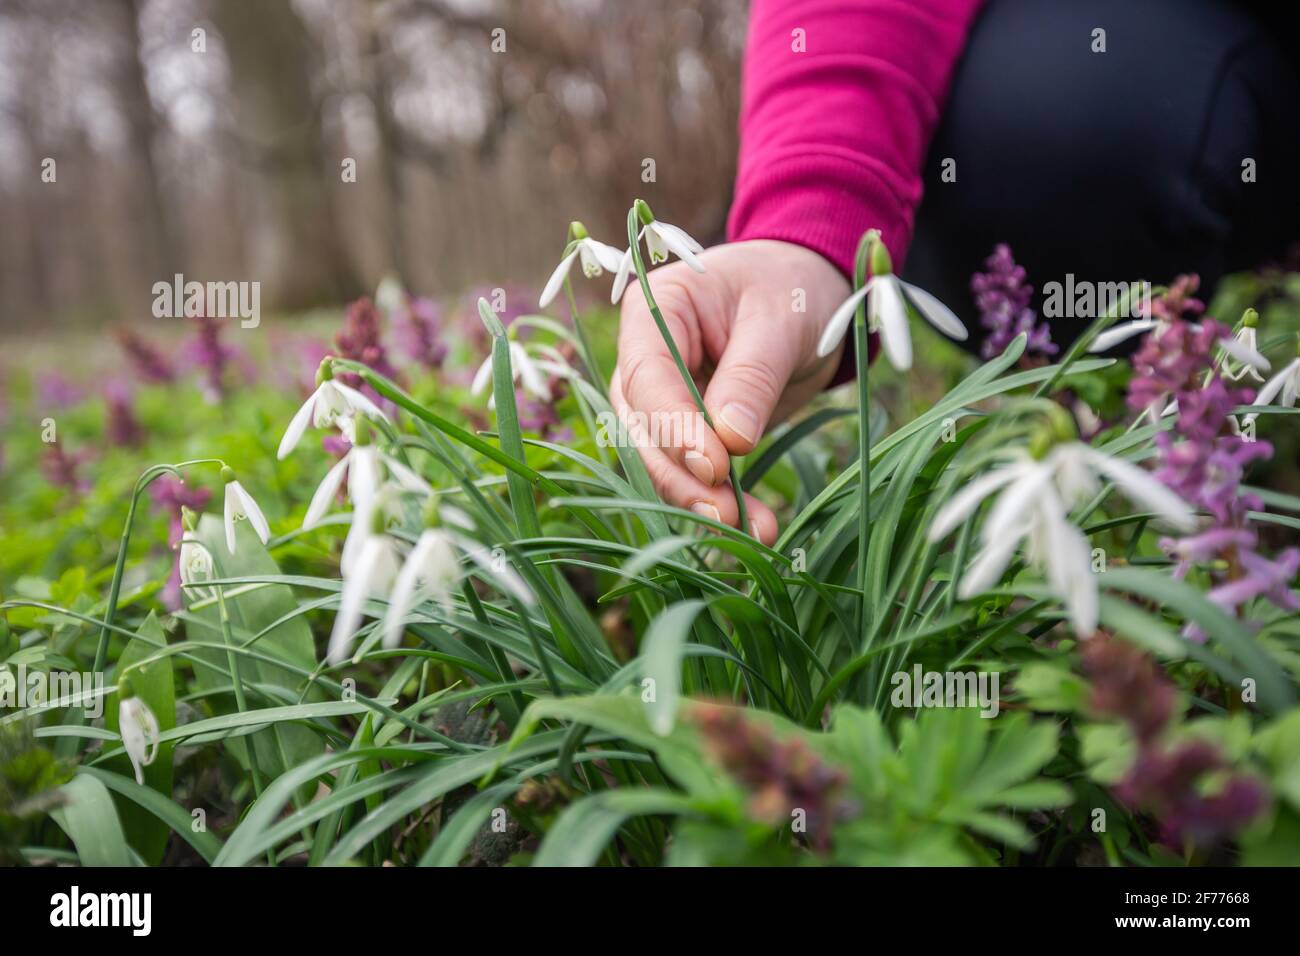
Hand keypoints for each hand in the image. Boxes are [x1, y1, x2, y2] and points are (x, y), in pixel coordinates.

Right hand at [611, 239, 850, 545]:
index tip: (713, 465)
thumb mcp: (781, 321)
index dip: (674, 426)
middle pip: (644, 426)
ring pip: (661, 458)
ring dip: (700, 499)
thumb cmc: (791, 288)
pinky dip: (722, 500)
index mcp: (655, 309)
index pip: (648, 375)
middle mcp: (644, 356)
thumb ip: (752, 376)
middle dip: (682, 477)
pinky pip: (694, 470)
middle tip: (726, 518)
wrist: (808, 292)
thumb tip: (731, 441)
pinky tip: (754, 526)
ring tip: (751, 530)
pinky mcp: (687, 430)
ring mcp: (661, 397)